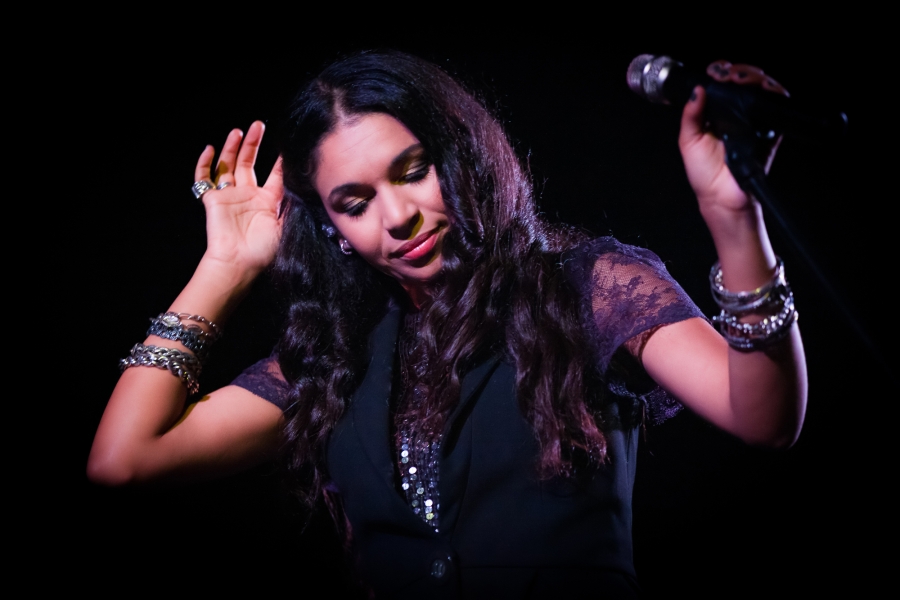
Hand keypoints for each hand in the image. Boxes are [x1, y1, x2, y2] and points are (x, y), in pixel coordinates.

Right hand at [194, 121, 282, 275]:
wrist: (239, 262)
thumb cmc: (264, 250)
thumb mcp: (286, 224)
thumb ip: (291, 202)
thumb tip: (302, 182)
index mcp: (267, 202)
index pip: (274, 176)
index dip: (279, 162)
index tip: (285, 147)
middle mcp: (248, 196)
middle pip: (249, 163)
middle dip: (253, 144)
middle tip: (259, 125)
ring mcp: (229, 196)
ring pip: (228, 165)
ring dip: (232, 147)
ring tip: (238, 131)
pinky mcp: (212, 199)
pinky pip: (204, 178)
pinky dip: (204, 163)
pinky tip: (209, 149)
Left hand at [678, 61, 787, 213]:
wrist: (721, 197)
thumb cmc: (704, 173)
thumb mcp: (688, 141)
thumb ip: (690, 115)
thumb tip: (696, 89)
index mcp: (716, 114)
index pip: (722, 85)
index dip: (721, 73)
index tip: (716, 71)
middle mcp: (735, 115)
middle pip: (744, 82)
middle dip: (739, 72)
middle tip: (728, 75)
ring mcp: (754, 121)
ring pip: (761, 90)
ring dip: (755, 79)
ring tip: (741, 80)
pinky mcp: (769, 131)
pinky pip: (776, 108)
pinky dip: (774, 94)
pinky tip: (764, 90)